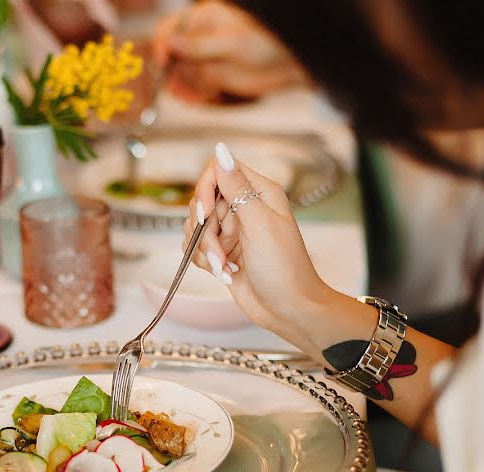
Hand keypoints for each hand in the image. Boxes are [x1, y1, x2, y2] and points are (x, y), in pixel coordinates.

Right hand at [152, 0, 308, 102]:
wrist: (287, 64)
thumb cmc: (266, 43)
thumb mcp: (232, 44)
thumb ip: (200, 46)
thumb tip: (170, 42)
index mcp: (203, 18)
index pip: (170, 28)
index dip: (163, 46)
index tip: (165, 63)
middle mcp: (199, 37)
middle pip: (171, 54)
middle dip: (171, 71)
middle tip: (175, 86)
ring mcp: (203, 58)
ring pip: (180, 73)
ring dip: (182, 86)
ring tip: (194, 95)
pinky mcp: (210, 76)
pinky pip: (192, 86)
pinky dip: (193, 94)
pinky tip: (202, 98)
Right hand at [182, 143, 331, 350]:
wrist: (288, 310)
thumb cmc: (284, 268)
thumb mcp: (260, 223)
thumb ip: (236, 186)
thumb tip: (220, 149)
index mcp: (259, 192)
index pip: (218, 171)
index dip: (204, 191)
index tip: (205, 215)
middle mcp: (244, 208)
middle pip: (202, 202)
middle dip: (204, 230)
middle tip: (221, 251)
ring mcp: (233, 231)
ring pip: (196, 228)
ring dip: (205, 250)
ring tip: (225, 266)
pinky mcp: (223, 252)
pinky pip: (197, 248)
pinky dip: (204, 261)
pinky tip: (224, 272)